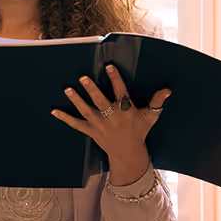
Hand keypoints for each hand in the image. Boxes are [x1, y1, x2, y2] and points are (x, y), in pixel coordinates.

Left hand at [52, 65, 170, 185]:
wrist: (128, 154)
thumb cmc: (139, 132)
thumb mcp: (149, 118)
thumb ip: (156, 103)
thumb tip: (167, 90)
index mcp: (126, 111)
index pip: (120, 92)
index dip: (115, 79)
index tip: (109, 66)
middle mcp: (112, 118)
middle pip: (101, 102)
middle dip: (92, 90)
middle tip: (83, 77)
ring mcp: (100, 125)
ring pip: (86, 111)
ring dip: (76, 100)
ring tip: (67, 89)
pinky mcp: (91, 131)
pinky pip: (76, 124)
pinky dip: (65, 118)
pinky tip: (54, 110)